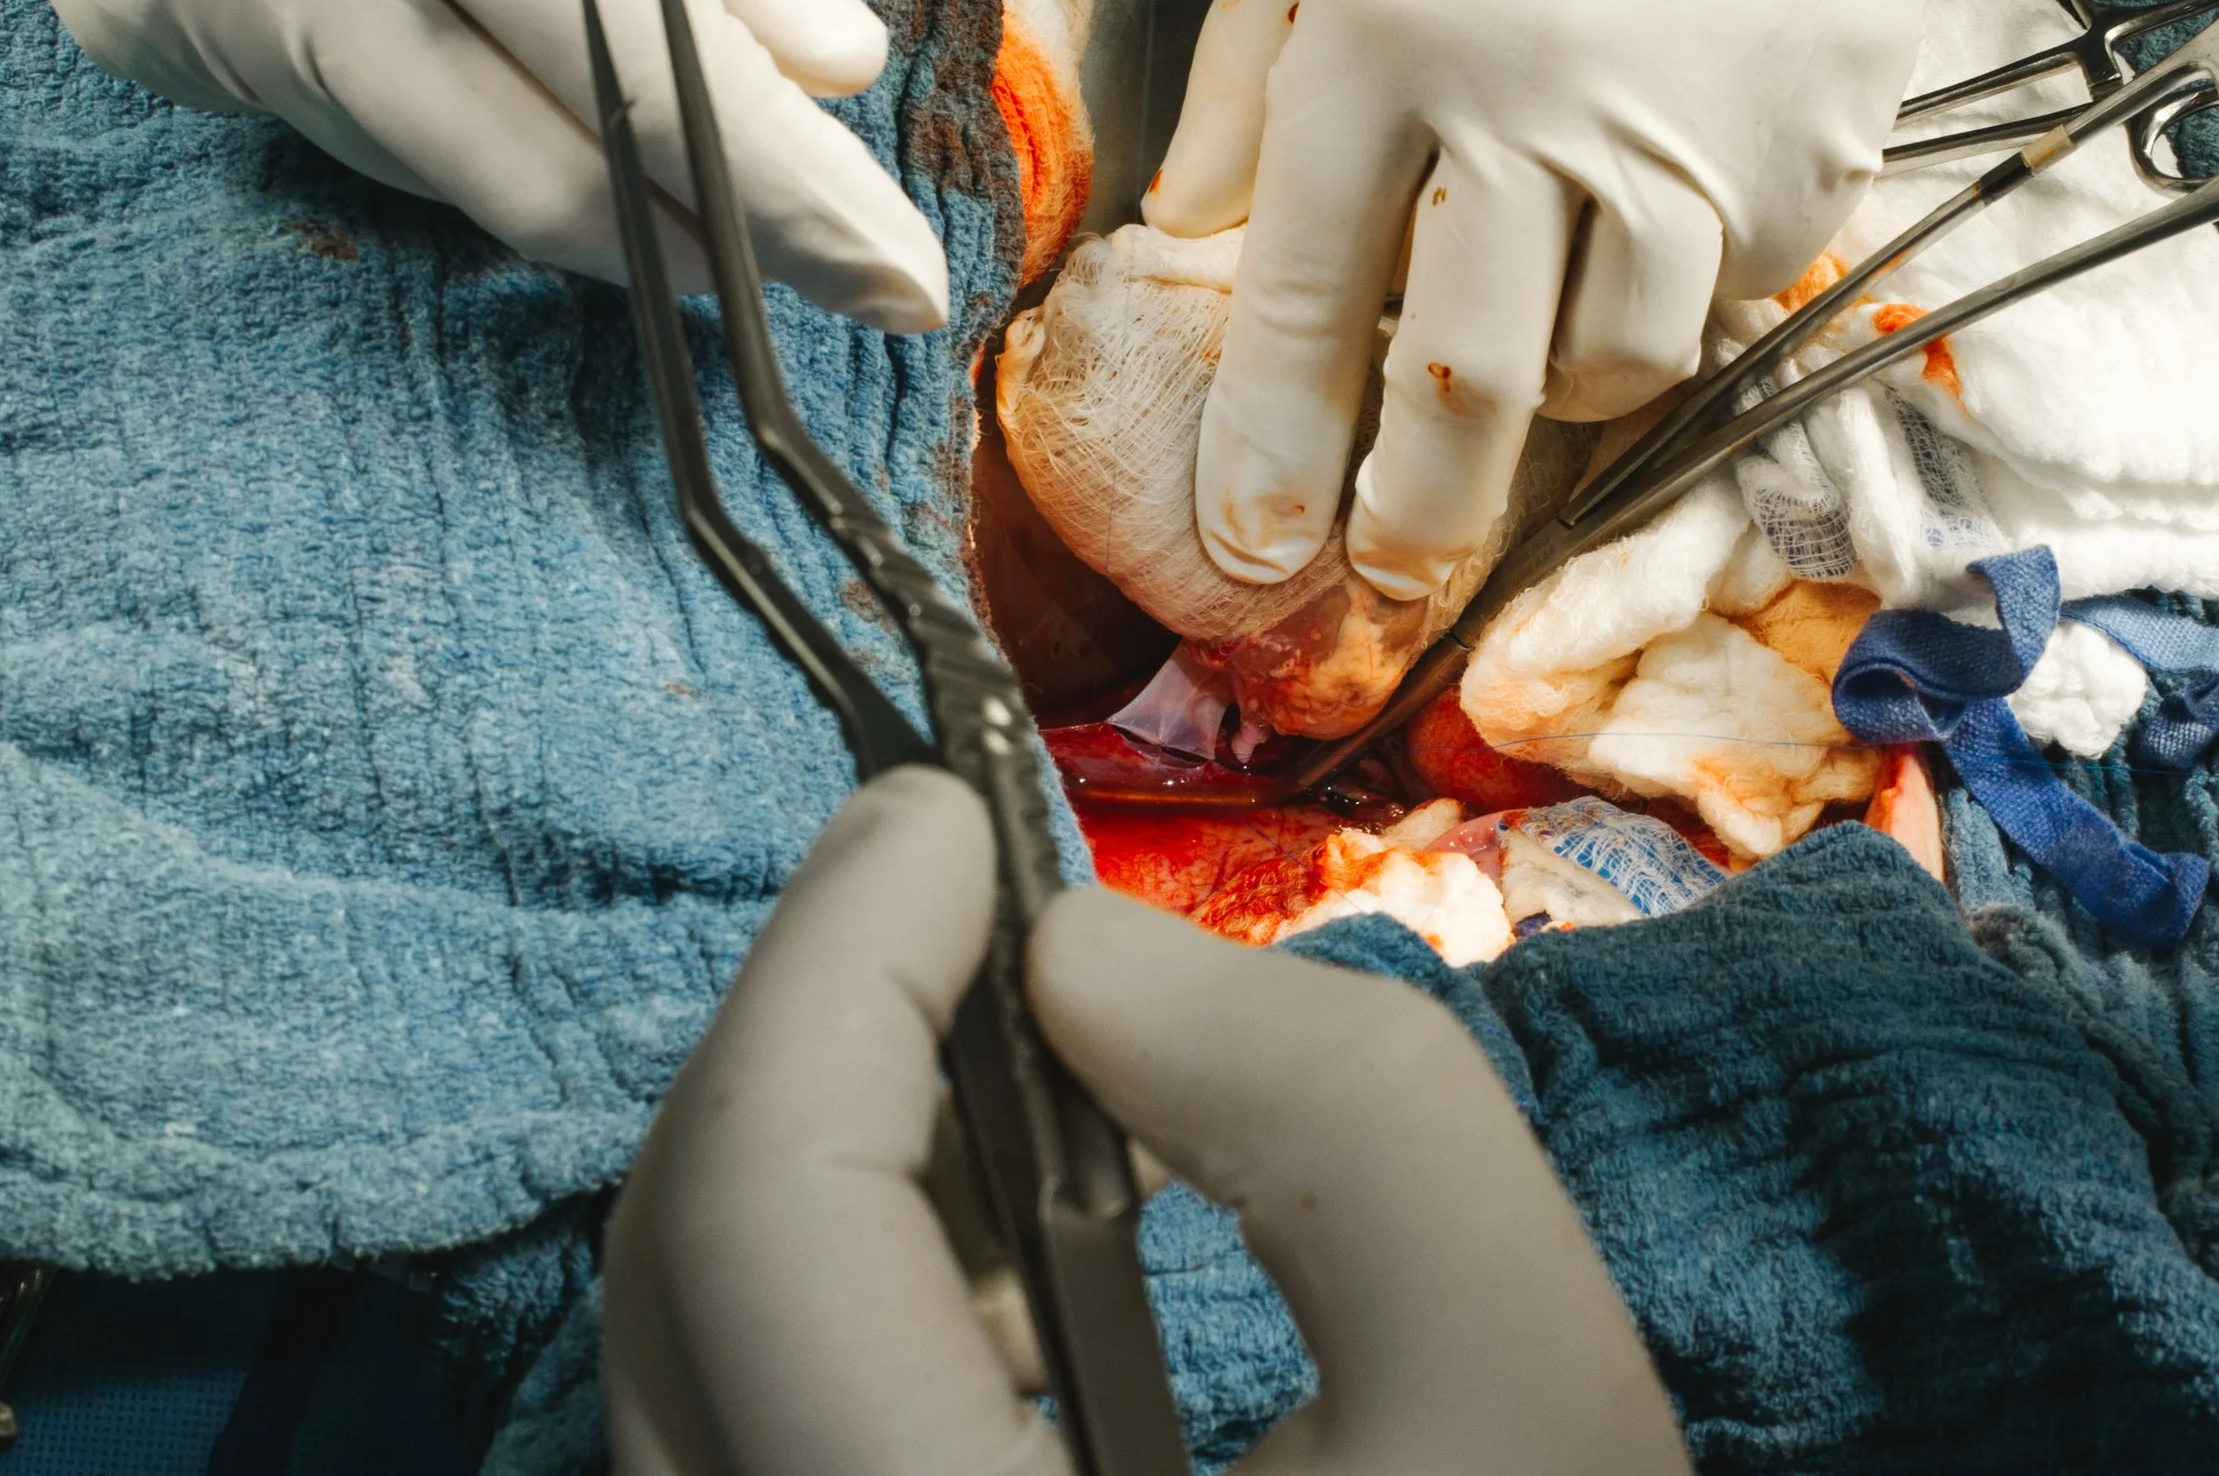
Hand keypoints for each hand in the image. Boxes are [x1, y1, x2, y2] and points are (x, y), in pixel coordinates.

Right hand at [0, 0, 947, 329]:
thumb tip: (839, 63)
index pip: (660, 77)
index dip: (796, 200)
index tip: (899, 281)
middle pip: (562, 181)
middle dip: (724, 246)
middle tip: (846, 271)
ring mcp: (212, 7)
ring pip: (468, 181)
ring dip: (611, 198)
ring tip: (707, 180)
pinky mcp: (154, 36)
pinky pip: (376, 141)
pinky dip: (485, 132)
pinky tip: (524, 84)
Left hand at [603, 766, 1690, 1475]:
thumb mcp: (1530, 1396)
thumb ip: (1340, 1114)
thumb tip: (1080, 963)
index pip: (760, 1218)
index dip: (834, 963)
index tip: (946, 808)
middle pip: (685, 1282)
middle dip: (825, 1036)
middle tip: (971, 891)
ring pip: (693, 1358)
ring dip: (834, 1150)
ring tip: (1001, 1028)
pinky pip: (753, 1429)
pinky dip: (853, 1280)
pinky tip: (1000, 1220)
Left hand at [1147, 0, 1946, 599]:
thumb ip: (1251, 68)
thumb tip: (1193, 226)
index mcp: (1383, 35)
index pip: (1305, 301)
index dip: (1274, 449)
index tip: (1256, 549)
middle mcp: (1535, 99)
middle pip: (1467, 388)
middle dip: (1416, 512)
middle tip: (1395, 562)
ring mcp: (1695, 117)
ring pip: (1620, 362)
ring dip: (1563, 388)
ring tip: (1540, 334)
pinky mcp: (1824, 113)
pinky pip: (1748, 278)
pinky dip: (1694, 282)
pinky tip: (1671, 209)